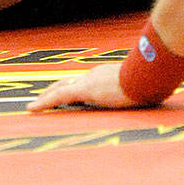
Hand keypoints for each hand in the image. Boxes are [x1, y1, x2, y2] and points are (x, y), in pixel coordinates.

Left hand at [26, 64, 141, 110]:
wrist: (148, 76)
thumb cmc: (150, 82)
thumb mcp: (142, 85)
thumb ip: (139, 87)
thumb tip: (151, 92)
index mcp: (104, 75)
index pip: (82, 82)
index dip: (71, 88)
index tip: (65, 93)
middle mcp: (93, 76)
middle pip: (66, 83)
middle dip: (52, 91)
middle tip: (40, 99)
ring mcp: (88, 81)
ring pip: (59, 89)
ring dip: (45, 98)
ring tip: (33, 107)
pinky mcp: (86, 90)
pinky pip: (59, 97)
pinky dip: (44, 102)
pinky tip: (32, 109)